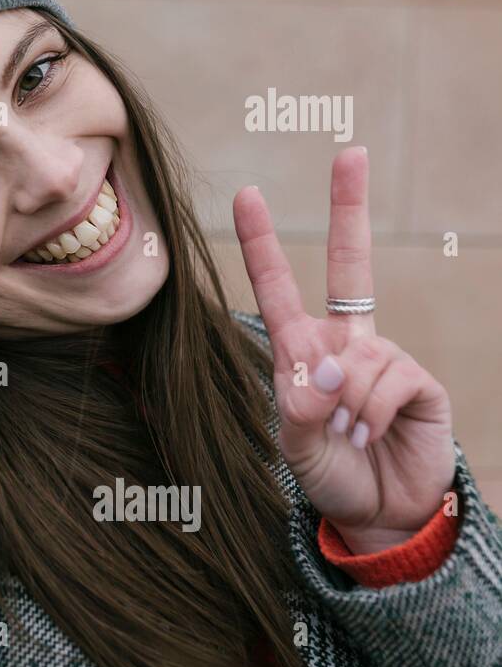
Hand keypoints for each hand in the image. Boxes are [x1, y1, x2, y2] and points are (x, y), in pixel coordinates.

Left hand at [232, 147, 455, 554]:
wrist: (378, 514)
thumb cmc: (327, 474)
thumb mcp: (294, 444)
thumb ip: (301, 407)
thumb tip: (329, 366)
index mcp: (302, 349)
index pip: (279, 287)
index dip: (262, 244)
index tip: (247, 194)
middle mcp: (345, 342)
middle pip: (352, 263)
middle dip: (351, 206)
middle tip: (352, 152)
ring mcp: (385, 357)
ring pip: (360, 358)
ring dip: (347, 407)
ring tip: (349, 437)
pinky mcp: (419, 382)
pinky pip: (390, 381)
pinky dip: (372, 414)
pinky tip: (373, 435)